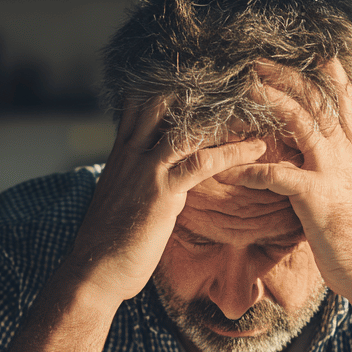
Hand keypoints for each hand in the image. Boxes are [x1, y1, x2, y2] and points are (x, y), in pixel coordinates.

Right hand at [67, 98, 267, 305]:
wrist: (94, 270)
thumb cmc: (107, 243)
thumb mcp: (117, 199)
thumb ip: (134, 179)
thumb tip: (151, 178)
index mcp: (121, 152)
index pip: (140, 103)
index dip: (168, 88)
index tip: (198, 81)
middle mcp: (131, 152)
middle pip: (163, 102)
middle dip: (198, 92)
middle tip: (235, 88)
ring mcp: (146, 169)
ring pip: (187, 127)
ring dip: (226, 120)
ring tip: (255, 115)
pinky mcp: (162, 191)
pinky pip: (202, 161)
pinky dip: (233, 152)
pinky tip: (257, 150)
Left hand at [213, 61, 351, 291]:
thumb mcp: (351, 197)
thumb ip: (341, 174)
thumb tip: (334, 164)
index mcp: (351, 155)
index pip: (344, 106)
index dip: (333, 78)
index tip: (320, 55)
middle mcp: (344, 156)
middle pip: (319, 102)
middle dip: (290, 77)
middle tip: (261, 63)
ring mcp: (331, 173)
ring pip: (303, 123)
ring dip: (273, 101)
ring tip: (248, 88)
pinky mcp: (315, 198)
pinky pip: (280, 176)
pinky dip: (254, 171)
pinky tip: (234, 171)